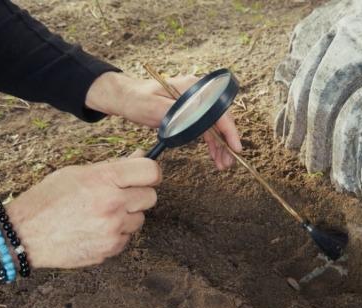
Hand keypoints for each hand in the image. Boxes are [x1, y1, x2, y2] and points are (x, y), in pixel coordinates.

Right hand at [5, 154, 160, 268]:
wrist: (24, 234)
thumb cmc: (48, 200)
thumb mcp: (78, 174)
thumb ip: (113, 167)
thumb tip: (142, 155)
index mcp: (104, 179)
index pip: (151, 171)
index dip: (151, 173)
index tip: (146, 176)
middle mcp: (113, 203)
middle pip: (151, 196)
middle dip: (138, 195)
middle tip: (118, 196)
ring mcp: (113, 228)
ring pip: (140, 219)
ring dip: (126, 216)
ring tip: (99, 215)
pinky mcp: (111, 248)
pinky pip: (127, 237)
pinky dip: (116, 234)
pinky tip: (94, 230)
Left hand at [86, 72, 242, 169]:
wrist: (127, 97)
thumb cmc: (138, 99)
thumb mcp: (155, 107)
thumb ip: (177, 114)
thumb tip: (197, 123)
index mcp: (193, 89)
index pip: (218, 110)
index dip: (229, 130)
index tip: (234, 147)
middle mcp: (199, 94)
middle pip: (220, 119)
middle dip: (226, 142)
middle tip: (227, 162)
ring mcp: (197, 103)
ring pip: (215, 127)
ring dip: (220, 146)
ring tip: (222, 164)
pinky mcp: (192, 112)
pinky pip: (206, 129)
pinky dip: (211, 143)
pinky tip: (214, 156)